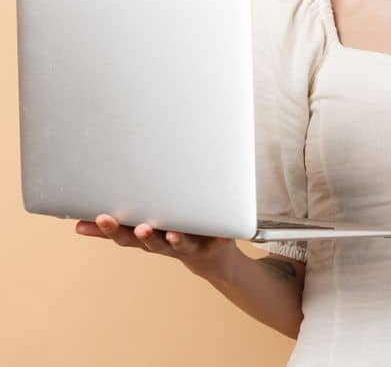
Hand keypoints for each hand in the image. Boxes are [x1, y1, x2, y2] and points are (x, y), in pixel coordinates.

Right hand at [74, 214, 237, 278]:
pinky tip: (222, 234)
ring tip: (171, 234)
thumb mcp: (149, 228)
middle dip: (137, 235)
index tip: (95, 220)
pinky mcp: (216, 243)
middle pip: (148, 242)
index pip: (124, 236)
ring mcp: (192, 245)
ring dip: (175, 240)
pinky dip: (221, 237)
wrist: (213, 257)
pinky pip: (219, 239)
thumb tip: (86, 213)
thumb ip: (125, 221)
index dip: (108, 230)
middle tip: (132, 227)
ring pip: (179, 244)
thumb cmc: (175, 235)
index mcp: (149, 237)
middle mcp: (167, 244)